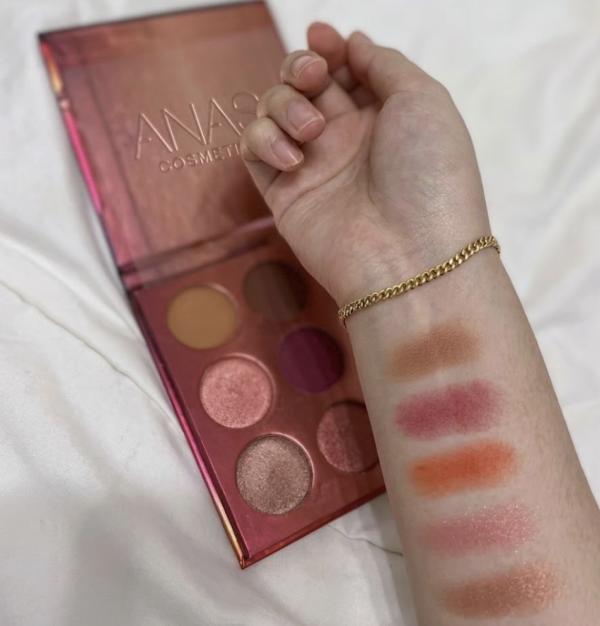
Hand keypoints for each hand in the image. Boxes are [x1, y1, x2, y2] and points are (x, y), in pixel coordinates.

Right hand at [241, 23, 490, 304]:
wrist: (410, 258)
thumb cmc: (429, 177)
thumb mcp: (424, 100)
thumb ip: (384, 63)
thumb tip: (354, 41)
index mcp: (382, 116)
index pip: (342, 70)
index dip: (328, 48)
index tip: (322, 38)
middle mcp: (345, 140)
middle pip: (303, 84)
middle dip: (300, 67)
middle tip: (313, 77)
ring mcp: (313, 167)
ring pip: (272, 111)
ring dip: (284, 103)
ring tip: (311, 130)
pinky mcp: (284, 194)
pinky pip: (253, 149)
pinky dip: (264, 140)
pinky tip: (294, 158)